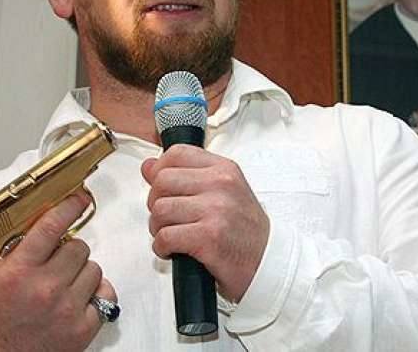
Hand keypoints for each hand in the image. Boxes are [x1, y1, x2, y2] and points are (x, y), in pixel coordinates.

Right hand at [0, 192, 116, 350]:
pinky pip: (105, 294)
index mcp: (17, 272)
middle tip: (56, 260)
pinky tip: (78, 297)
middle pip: (78, 247)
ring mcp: (67, 309)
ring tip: (63, 282)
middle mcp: (45, 288)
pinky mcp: (82, 329)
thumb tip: (13, 218)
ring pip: (93, 269)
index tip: (78, 198)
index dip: (69, 206)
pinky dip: (95, 294)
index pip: (52, 225)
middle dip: (68, 250)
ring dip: (81, 272)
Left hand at [141, 145, 269, 301]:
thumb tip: (149, 166)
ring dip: (158, 228)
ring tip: (172, 235)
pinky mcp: (208, 237)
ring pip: (160, 209)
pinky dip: (162, 248)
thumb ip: (189, 176)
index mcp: (224, 169)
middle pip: (162, 181)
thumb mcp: (225, 192)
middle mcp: (220, 184)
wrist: (268, 263)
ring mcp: (215, 210)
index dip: (160, 170)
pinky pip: (165, 236)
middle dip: (156, 202)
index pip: (178, 153)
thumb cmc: (245, 231)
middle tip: (167, 217)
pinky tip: (173, 251)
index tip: (161, 186)